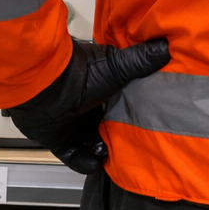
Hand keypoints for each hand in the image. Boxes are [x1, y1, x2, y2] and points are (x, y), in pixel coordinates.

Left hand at [7, 38, 169, 174]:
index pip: (119, 104)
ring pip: (91, 143)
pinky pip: (73, 156)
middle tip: (132, 146)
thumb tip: (166, 46)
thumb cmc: (79, 73)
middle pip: (106, 126)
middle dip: (118, 138)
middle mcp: (86, 106)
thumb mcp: (116, 66)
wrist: (41, 86)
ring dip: (101, 151)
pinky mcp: (58, 139)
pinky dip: (83, 162)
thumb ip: (140, 60)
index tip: (147, 125)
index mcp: (100, 87)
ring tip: (110, 154)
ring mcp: (71, 123)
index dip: (132, 115)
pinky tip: (94, 163)